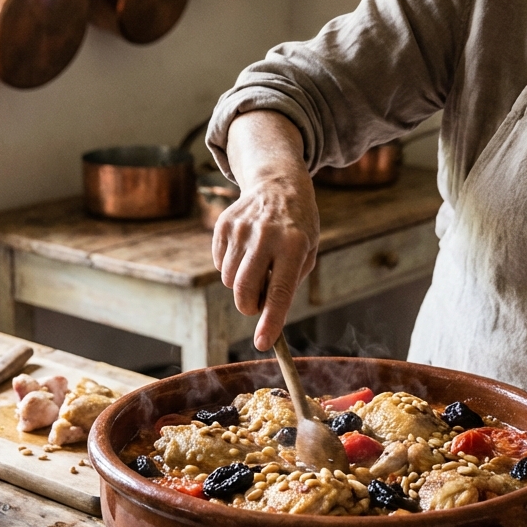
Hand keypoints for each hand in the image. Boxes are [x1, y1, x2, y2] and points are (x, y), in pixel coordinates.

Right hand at [212, 111, 319, 349]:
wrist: (278, 183)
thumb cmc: (298, 226)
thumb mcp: (308, 251)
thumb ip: (289, 283)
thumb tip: (267, 316)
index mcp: (294, 244)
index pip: (279, 291)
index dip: (270, 320)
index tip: (263, 343)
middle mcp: (266, 235)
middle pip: (244, 290)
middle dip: (249, 307)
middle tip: (258, 305)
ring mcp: (241, 229)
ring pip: (229, 281)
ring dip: (241, 285)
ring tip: (258, 264)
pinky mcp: (223, 225)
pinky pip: (219, 265)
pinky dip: (231, 268)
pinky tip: (246, 250)